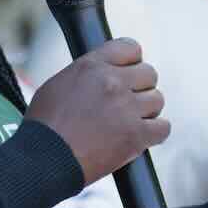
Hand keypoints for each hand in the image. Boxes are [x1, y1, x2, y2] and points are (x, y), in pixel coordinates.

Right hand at [26, 38, 169, 184]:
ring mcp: (126, 108)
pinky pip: (163, 127)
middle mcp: (112, 82)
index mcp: (91, 66)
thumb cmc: (44, 127)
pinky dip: (155, 133)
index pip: (130, 48)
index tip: (129, 72)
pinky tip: (143, 137)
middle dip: (140, 87)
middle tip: (128, 102)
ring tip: (130, 122)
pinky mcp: (136, 135)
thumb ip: (85, 74)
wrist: (44, 160)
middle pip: (149, 73)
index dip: (132, 61)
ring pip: (157, 99)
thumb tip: (102, 74)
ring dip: (147, 111)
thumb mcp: (58, 84)